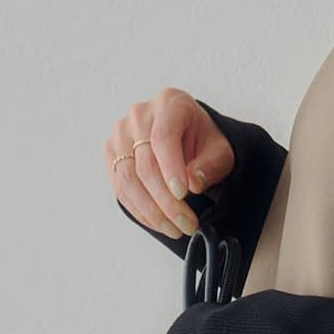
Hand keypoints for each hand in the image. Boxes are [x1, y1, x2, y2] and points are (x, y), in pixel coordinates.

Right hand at [104, 89, 236, 239]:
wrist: (189, 139)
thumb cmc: (205, 142)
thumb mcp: (220, 151)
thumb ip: (210, 165)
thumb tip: (192, 183)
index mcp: (169, 103)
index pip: (163, 138)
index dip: (171, 169)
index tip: (183, 195)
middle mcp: (139, 115)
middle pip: (145, 164)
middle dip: (167, 201)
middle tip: (187, 224)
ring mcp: (120, 134)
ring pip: (128, 180)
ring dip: (152, 212)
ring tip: (176, 229)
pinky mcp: (112, 155)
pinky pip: (120, 188)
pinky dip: (140, 211)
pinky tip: (159, 224)